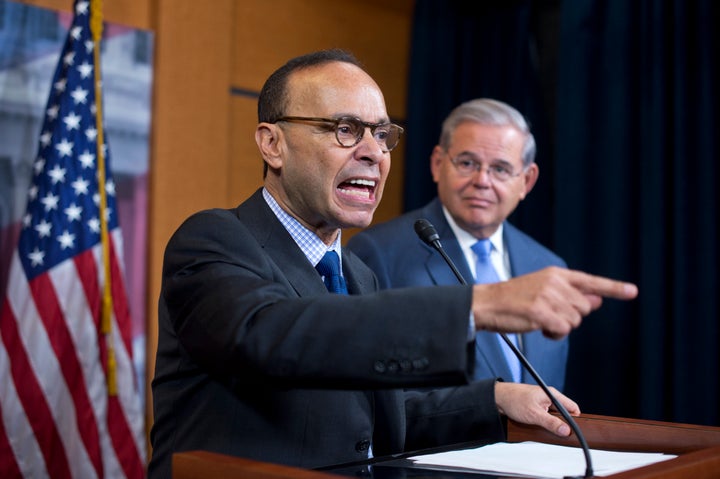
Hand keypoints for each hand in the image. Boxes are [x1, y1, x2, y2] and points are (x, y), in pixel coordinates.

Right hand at [472, 266, 637, 338]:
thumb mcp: (543, 291)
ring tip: (541, 320)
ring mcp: (548, 297)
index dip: (613, 288)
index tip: (632, 291)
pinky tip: (540, 328)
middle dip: (571, 317)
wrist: (487, 303)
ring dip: (561, 327)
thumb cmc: (514, 299)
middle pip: (584, 308)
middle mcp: (555, 283)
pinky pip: (563, 330)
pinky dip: (554, 334)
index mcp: (556, 274)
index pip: (591, 281)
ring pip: (574, 321)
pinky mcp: (541, 312)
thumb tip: (596, 300)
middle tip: (549, 315)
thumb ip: (570, 295)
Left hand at [495, 382, 578, 436]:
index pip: (572, 407)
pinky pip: (545, 417)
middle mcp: (549, 397)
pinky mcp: (536, 408)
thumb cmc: (514, 400)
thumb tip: (566, 431)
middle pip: (563, 413)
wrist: (497, 398)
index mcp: (552, 394)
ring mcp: (542, 403)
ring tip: (547, 431)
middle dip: (562, 424)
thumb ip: (551, 423)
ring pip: (554, 417)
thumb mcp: (534, 414)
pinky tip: (540, 428)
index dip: (575, 420)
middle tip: (560, 434)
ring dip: (552, 425)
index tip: (574, 431)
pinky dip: (544, 423)